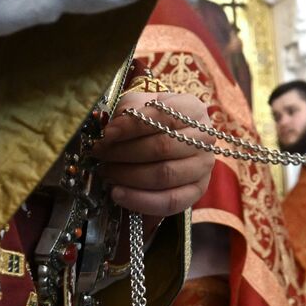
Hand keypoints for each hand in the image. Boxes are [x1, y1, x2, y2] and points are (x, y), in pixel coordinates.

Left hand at [93, 91, 214, 215]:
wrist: (171, 140)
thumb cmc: (152, 120)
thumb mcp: (141, 104)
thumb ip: (128, 110)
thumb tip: (112, 132)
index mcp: (193, 108)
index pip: (164, 116)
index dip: (132, 125)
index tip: (107, 134)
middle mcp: (205, 137)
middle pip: (162, 147)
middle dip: (124, 152)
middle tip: (100, 155)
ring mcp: (204, 166)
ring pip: (164, 175)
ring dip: (128, 176)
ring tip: (106, 173)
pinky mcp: (198, 191)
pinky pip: (170, 201)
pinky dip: (140, 200)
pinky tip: (118, 194)